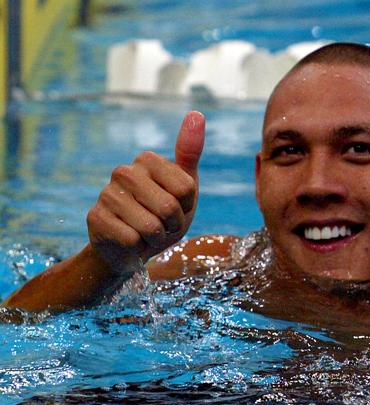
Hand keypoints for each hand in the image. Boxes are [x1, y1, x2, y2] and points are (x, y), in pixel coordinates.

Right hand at [86, 111, 204, 273]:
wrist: (134, 248)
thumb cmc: (163, 216)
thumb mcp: (184, 186)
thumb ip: (190, 153)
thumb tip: (197, 113)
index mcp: (147, 160)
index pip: (185, 188)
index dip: (187, 206)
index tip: (177, 207)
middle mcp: (123, 171)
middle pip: (169, 207)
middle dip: (172, 224)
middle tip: (162, 224)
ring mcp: (106, 193)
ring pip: (151, 226)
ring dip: (156, 238)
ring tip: (147, 233)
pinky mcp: (95, 218)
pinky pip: (132, 239)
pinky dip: (137, 247)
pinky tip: (130, 241)